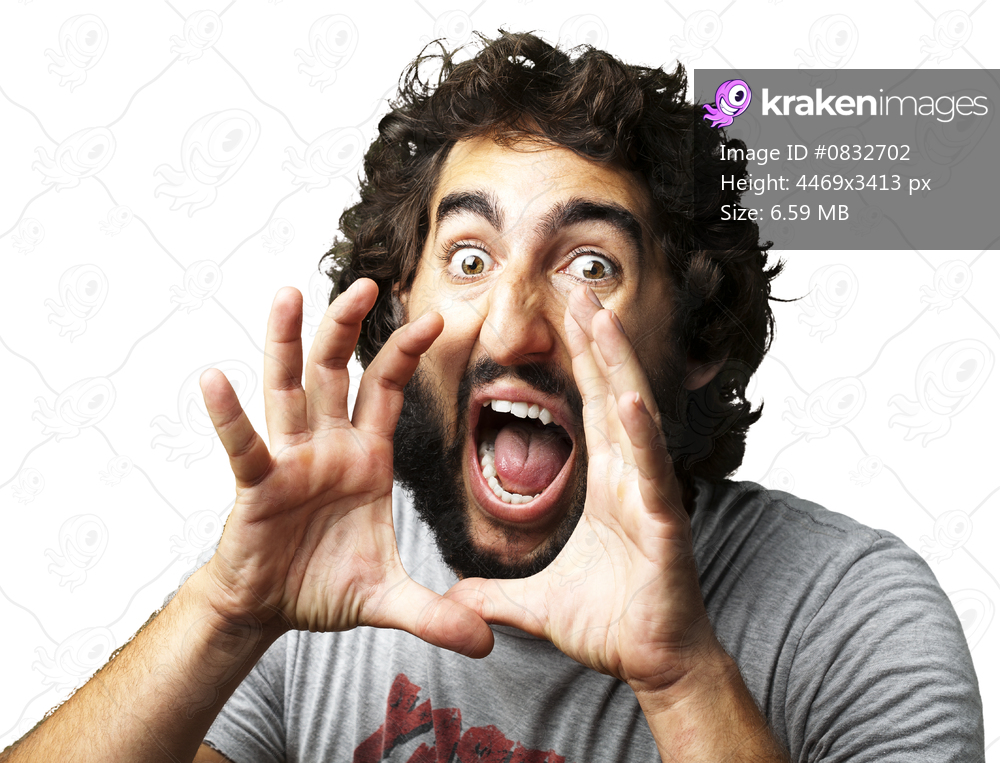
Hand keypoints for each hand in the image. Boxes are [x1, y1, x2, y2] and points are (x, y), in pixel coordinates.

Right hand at [198, 279, 492, 657]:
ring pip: (288, 390)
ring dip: (286, 344)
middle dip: (348, 328)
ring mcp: (289, 459)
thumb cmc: (325, 585)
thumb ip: (435, 614)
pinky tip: (215, 379)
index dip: (407, 353)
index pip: (388, 389)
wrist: (272, 608)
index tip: (436, 316)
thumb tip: (487, 643)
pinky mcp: (256, 485)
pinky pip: (244, 445)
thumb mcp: (388, 599)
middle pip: (337, 372)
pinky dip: (230, 415)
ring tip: (286, 295)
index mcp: (366, 456)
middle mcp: (327, 445)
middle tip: (363, 282)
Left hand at [447, 285, 725, 695]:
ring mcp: (647, 493)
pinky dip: (639, 433)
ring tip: (596, 314)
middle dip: (594, 336)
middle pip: (608, 389)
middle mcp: (629, 474)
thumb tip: (454, 598)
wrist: (654, 662)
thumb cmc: (610, 622)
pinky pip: (648, 470)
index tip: (563, 310)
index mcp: (606, 478)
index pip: (588, 402)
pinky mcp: (662, 522)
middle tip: (574, 284)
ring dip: (615, 362)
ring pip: (631, 414)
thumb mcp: (537, 599)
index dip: (578, 355)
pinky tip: (624, 396)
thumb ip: (494, 591)